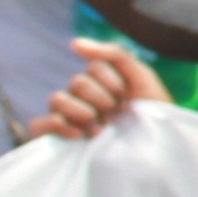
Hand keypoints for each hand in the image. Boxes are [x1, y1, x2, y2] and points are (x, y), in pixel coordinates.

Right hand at [28, 38, 173, 140]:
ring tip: (101, 128)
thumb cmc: (152, 116)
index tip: (129, 98)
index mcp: (102, 83)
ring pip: (56, 100)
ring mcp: (69, 119)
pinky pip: (39, 125)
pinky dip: (56, 125)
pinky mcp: (57, 140)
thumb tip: (74, 43)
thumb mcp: (141, 79)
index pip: (94, 68)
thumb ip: (114, 55)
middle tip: (117, 115)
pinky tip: (78, 134)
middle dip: (102, 99)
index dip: (113, 81)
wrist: (158, 153)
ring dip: (82, 112)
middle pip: (77, 83)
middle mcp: (83, 99)